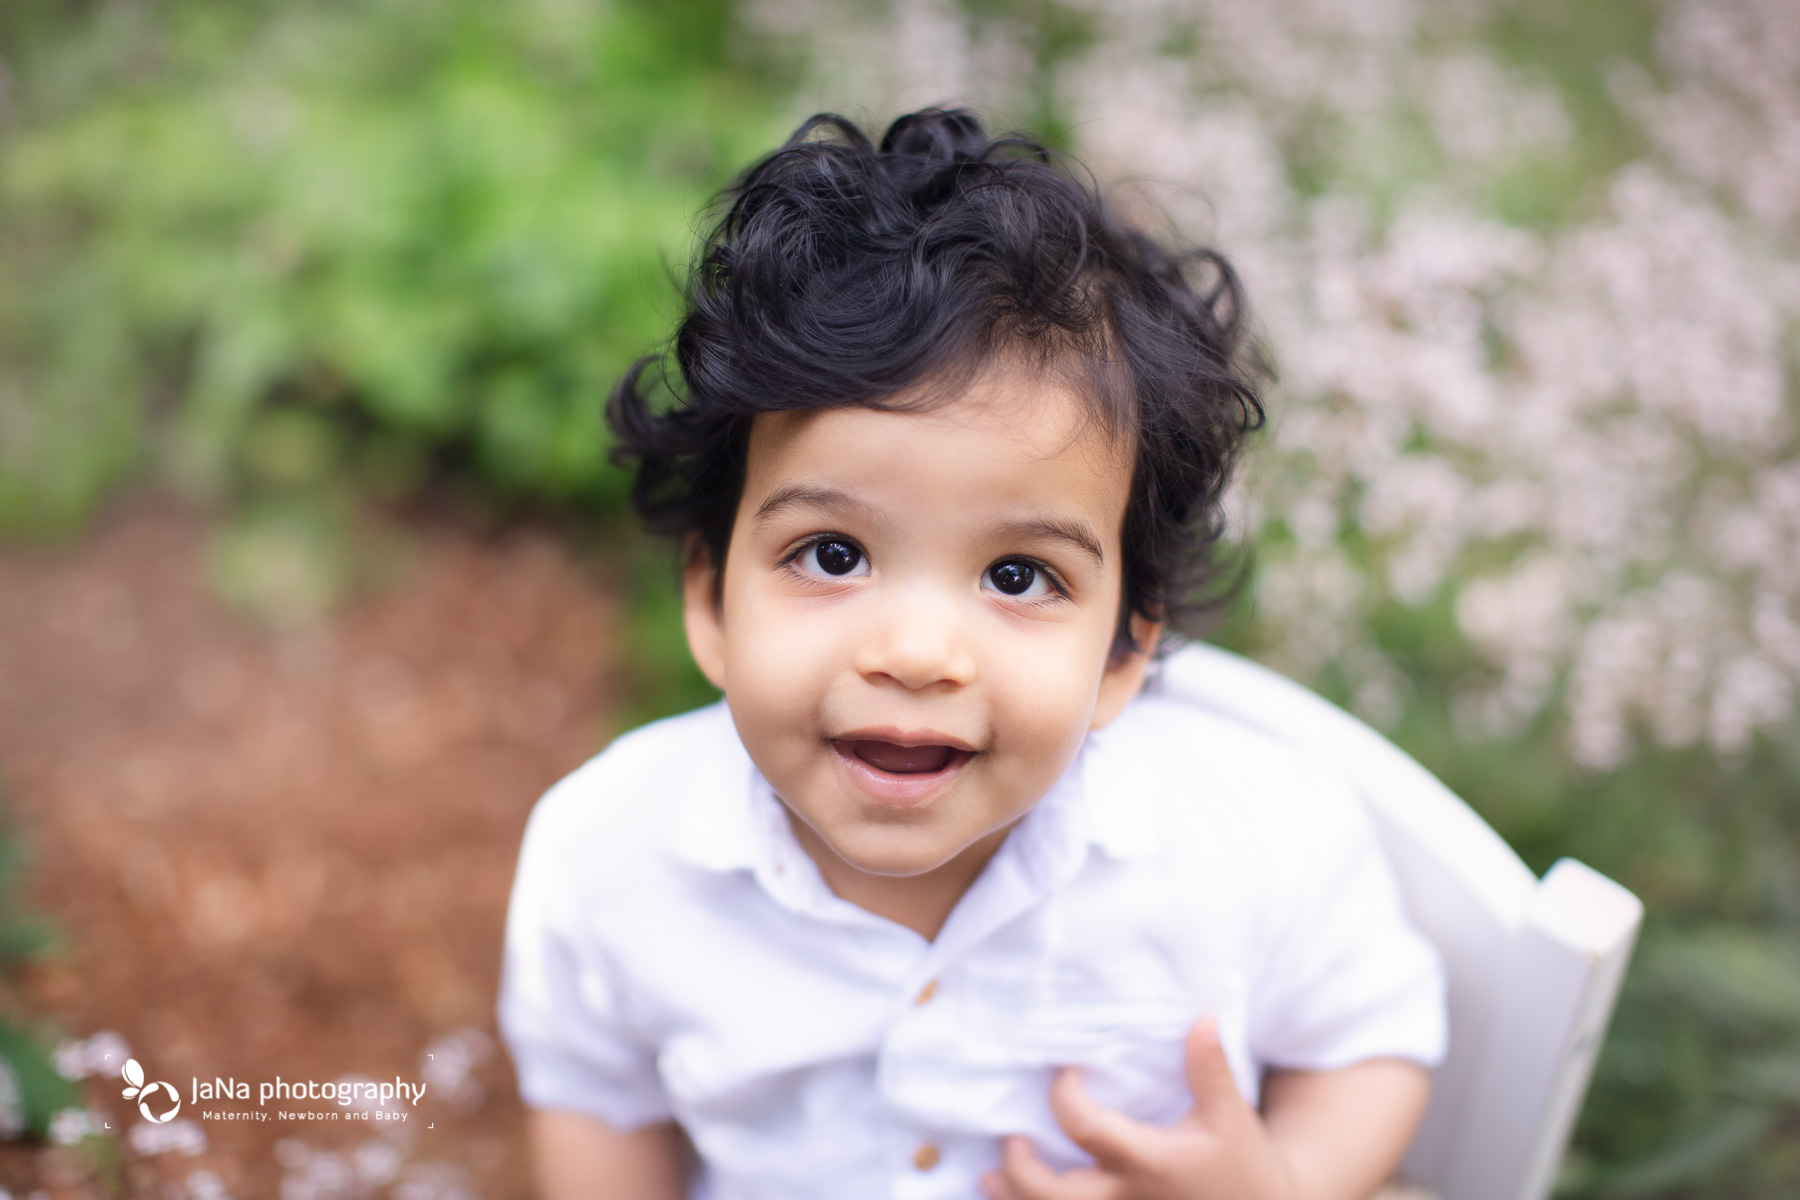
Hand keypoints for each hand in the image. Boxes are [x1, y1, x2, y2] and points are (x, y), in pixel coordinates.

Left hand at [980, 1016, 1297, 1199]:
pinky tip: (1016, 1198)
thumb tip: (1202, 1016)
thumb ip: (1210, 1069)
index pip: (1087, 1129)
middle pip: (1050, 1195)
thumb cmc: (1243, 1168)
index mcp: (1149, 1163)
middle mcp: (1126, 1199)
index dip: (1064, 1098)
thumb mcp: (1231, 1118)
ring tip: (992, 1175)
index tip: (1064, 1076)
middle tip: (1011, 1140)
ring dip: (1013, 1198)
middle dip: (1020, 1168)